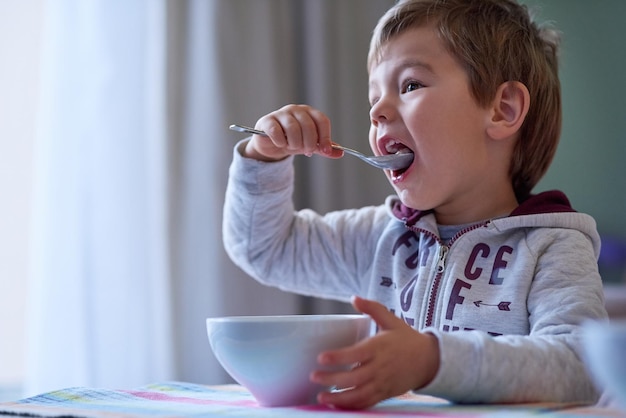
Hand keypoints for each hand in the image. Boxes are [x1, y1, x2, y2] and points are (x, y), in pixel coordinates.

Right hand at [243, 104, 341, 160]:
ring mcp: (281, 114)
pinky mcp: (267, 121)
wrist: (272, 145)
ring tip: (292, 147)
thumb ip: (324, 148)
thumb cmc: (294, 141)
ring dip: (295, 143)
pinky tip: (280, 144)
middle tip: (306, 151)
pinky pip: (276, 131)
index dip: (325, 137)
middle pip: (308, 125)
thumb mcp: (311, 145)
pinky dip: (280, 141)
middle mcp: (296, 110)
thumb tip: (340, 153)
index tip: (325, 151)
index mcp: (309, 113)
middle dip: (309, 143)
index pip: (322, 120)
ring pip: (293, 128)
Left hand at [310, 296, 439, 409]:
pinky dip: (352, 406)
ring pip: (359, 394)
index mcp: (379, 347)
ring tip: (321, 396)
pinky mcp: (385, 393)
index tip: (321, 358)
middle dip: (332, 379)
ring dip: (339, 398)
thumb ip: (372, 308)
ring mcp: (383, 382)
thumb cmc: (407, 339)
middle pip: (354, 377)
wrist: (429, 360)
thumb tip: (354, 298)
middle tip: (314, 377)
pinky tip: (337, 404)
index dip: (338, 357)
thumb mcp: (391, 320)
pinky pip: (367, 403)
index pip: (356, 353)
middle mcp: (380, 367)